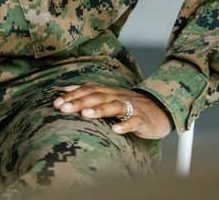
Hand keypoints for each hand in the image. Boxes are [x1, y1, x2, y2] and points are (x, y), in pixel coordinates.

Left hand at [51, 83, 171, 139]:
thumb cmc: (131, 106)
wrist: (162, 109)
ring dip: (98, 110)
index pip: (89, 89)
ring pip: (114, 106)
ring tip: (85, 115)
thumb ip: (91, 96)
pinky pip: (134, 122)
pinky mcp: (142, 120)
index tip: (56, 102)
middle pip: (97, 96)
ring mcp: (131, 108)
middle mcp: (118, 97)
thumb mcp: (111, 98)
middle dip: (78, 102)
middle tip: (62, 108)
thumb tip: (65, 92)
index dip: (72, 94)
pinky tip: (116, 130)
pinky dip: (125, 125)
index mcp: (110, 92)